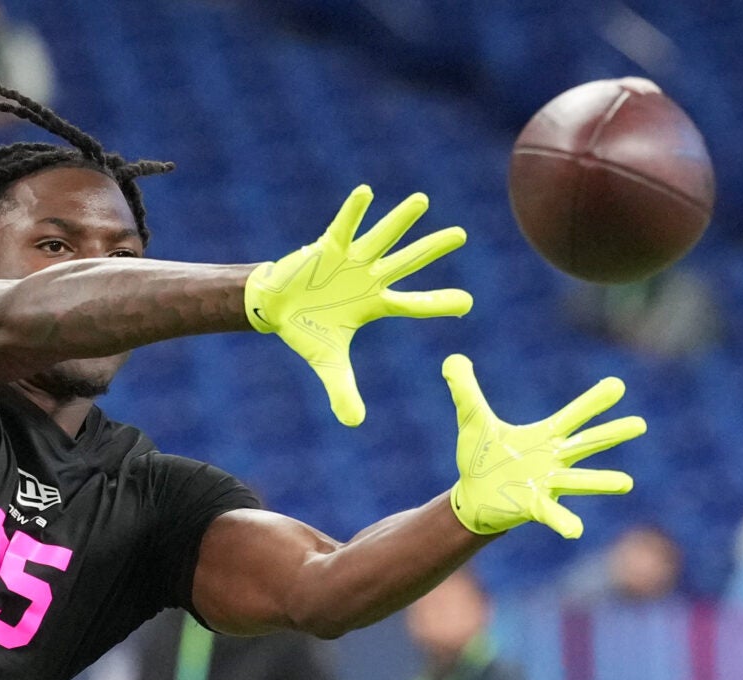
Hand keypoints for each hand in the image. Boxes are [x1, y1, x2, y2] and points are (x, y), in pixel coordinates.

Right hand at [246, 186, 472, 426]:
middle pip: (406, 262)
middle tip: (461, 235)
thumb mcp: (327, 364)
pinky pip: (342, 227)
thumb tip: (354, 423)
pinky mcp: (327, 247)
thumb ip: (342, 390)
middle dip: (432, 249)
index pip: (413, 304)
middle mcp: (369, 277)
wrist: (274, 308)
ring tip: (422, 201)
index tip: (468, 303)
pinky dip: (352, 212)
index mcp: (375, 304)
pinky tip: (366, 192)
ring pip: (381, 238)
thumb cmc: (306, 330)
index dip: (438, 304)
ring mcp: (351, 260)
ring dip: (400, 220)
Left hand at [443, 363, 646, 538]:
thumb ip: (465, 390)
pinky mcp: (535, 507)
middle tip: (640, 425)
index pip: (574, 415)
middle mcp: (554, 460)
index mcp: (545, 437)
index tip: (617, 386)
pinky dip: (564, 522)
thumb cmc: (480, 460)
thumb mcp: (471, 420)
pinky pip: (553, 514)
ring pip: (580, 481)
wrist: (472, 497)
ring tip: (626, 483)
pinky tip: (575, 530)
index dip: (594, 401)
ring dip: (601, 482)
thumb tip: (452, 359)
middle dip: (612, 434)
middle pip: (588, 443)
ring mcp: (549, 484)